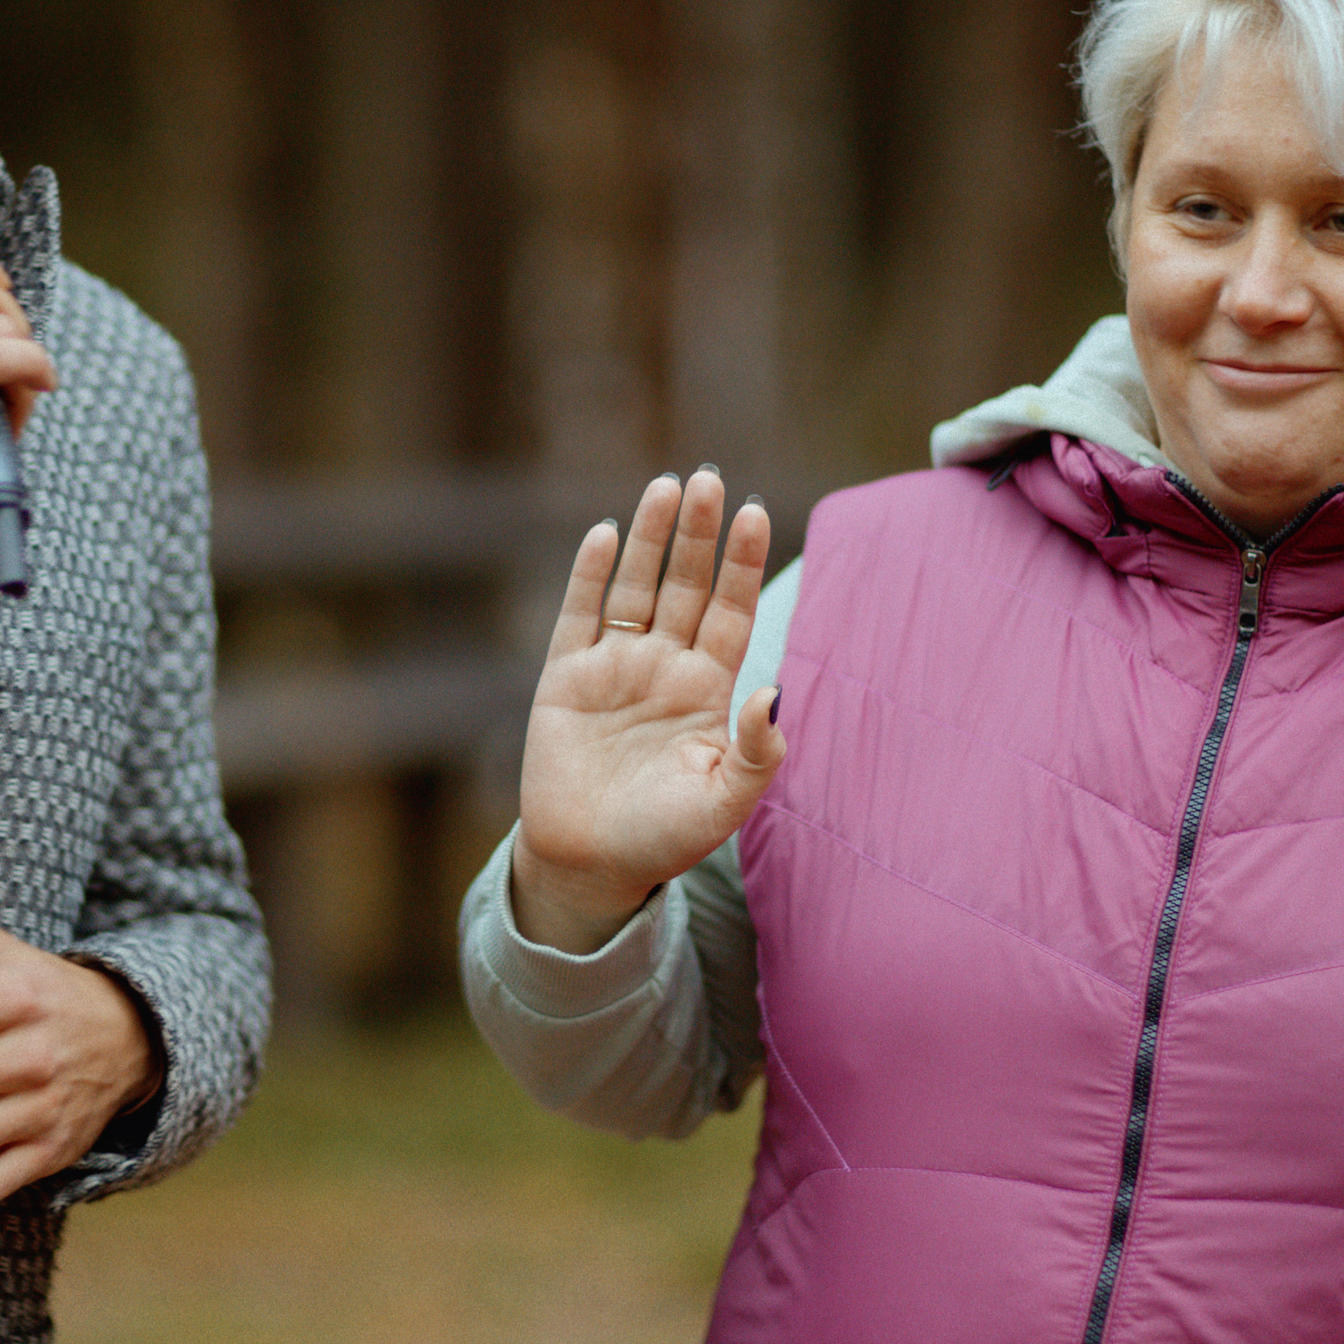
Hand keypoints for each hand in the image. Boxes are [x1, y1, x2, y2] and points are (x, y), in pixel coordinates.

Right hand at [513, 467, 784, 952]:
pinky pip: (580, 614)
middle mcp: (664, 666)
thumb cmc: (664, 838)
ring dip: (652, 538)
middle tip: (710, 478)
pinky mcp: (566, 677)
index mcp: (708, 690)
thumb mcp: (724, 802)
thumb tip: (777, 692)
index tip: (756, 513)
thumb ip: (757, 751)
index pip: (731, 610)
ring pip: (637, 587)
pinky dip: (590, 574)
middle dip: (699, 534)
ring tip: (668, 486)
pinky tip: (606, 534)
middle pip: (686, 584)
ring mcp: (614, 667)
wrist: (589, 865)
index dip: (741, 563)